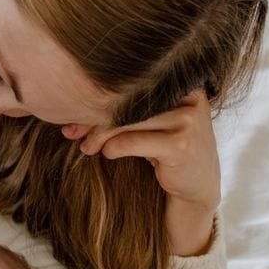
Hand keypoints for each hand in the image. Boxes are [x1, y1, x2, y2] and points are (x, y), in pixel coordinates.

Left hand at [62, 90, 219, 254]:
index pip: (131, 84)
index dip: (99, 98)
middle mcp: (189, 96)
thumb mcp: (148, 124)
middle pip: (127, 101)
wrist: (196, 185)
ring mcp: (188, 120)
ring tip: (87, 147)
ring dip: (99, 135)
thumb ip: (124, 109)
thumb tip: (74, 104)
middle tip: (72, 133)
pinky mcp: (181, 144)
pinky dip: (113, 147)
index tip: (73, 114)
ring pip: (127, 120)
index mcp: (181, 83)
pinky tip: (108, 153)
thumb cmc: (165, 150)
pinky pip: (132, 141)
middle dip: (93, 118)